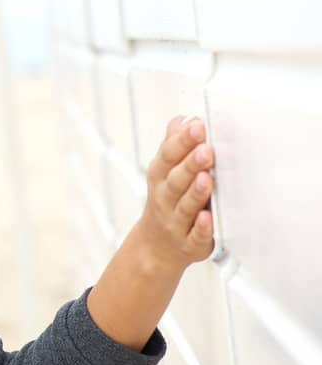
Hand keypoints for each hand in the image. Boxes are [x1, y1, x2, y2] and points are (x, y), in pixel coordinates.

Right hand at [137, 115, 215, 270]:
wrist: (156, 246)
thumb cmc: (167, 200)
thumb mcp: (164, 170)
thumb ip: (175, 144)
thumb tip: (185, 118)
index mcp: (160, 176)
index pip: (168, 155)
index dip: (182, 140)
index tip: (198, 125)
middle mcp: (165, 198)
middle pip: (176, 180)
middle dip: (190, 163)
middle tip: (206, 148)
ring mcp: (176, 221)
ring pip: (185, 206)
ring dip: (196, 193)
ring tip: (207, 178)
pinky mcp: (190, 244)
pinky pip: (195, 236)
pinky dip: (201, 228)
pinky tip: (208, 218)